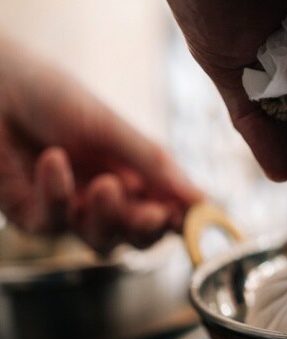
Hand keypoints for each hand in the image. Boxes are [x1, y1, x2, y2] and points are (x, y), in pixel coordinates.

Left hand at [0, 42, 201, 252]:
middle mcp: (104, 197)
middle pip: (137, 236)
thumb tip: (203, 198)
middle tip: (154, 214)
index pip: (166, 210)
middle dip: (145, 227)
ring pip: (100, 241)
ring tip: (104, 185)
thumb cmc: (55, 98)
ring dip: (106, 216)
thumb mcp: (113, 128)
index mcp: (132, 175)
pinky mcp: (30, 215)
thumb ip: (154, 164)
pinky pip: (52, 224)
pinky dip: (56, 193)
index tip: (192, 218)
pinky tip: (53, 160)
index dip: (179, 220)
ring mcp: (69, 209)